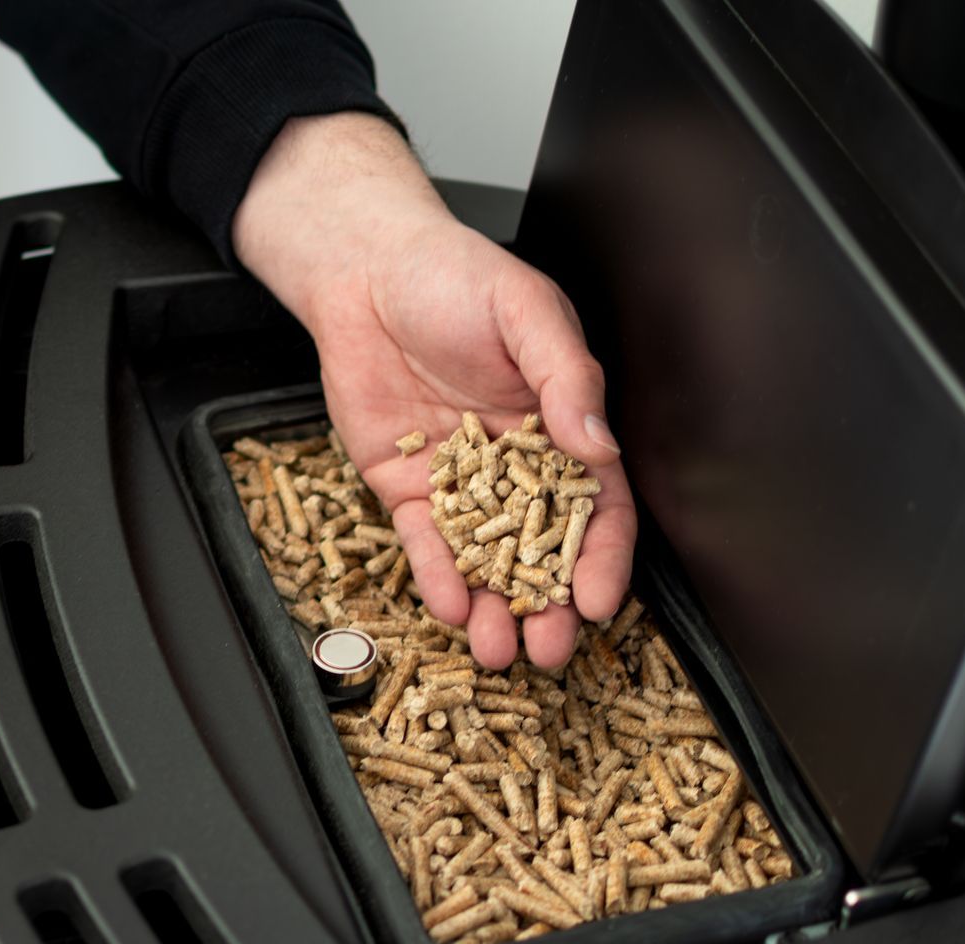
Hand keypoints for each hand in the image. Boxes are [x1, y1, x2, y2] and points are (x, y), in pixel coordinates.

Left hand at [232, 113, 633, 669]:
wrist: (363, 271)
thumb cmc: (454, 275)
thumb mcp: (526, 311)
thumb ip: (567, 379)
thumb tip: (600, 445)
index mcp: (561, 426)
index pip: (595, 505)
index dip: (601, 557)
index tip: (597, 602)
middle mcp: (516, 464)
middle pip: (542, 550)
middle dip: (548, 605)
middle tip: (551, 651)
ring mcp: (460, 481)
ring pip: (483, 559)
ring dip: (494, 607)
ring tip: (500, 650)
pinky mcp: (405, 487)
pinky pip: (424, 542)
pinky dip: (437, 576)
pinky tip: (450, 606)